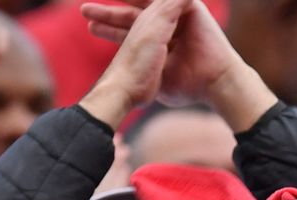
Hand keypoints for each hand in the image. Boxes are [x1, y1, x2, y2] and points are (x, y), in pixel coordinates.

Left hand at [82, 0, 273, 127]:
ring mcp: (179, 18)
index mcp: (154, 45)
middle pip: (132, 14)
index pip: (127, 31)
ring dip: (128, 1)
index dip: (108, 27)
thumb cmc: (185, 85)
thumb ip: (141, 77)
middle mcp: (165, 30)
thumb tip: (128, 93)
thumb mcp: (156, 79)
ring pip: (147, 3)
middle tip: (85, 10)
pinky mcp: (192, 8)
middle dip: (109, 13)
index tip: (89, 26)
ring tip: (105, 2)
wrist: (211, 81)